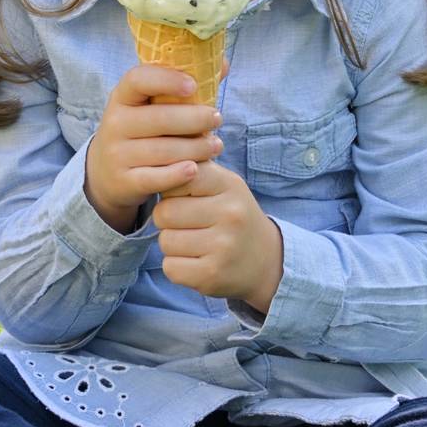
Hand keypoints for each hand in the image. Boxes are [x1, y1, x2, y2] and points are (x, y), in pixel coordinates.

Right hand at [84, 61, 226, 218]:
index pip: (137, 79)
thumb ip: (185, 85)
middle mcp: (115, 123)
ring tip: (216, 145)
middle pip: (159, 118)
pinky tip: (195, 169)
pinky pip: (154, 178)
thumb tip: (224, 64)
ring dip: (195, 148)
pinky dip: (177, 174)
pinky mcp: (123, 181)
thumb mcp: (150, 105)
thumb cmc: (141, 130)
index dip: (166, 79)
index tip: (193, 85)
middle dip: (194, 119)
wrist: (106, 173)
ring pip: (162, 150)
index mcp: (122, 97)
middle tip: (218, 118)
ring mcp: (117, 154)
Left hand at [153, 159, 282, 307]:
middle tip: (187, 224)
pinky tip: (195, 262)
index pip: (178, 177)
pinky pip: (170, 268)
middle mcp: (230, 214)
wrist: (266, 259)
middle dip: (167, 220)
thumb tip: (160, 151)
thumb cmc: (232, 215)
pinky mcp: (212, 275)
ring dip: (172, 244)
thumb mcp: (222, 185)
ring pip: (165, 241)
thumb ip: (193, 167)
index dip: (172, 190)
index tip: (184, 197)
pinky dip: (176, 266)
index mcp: (229, 185)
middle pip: (164, 212)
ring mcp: (223, 246)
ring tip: (193, 242)